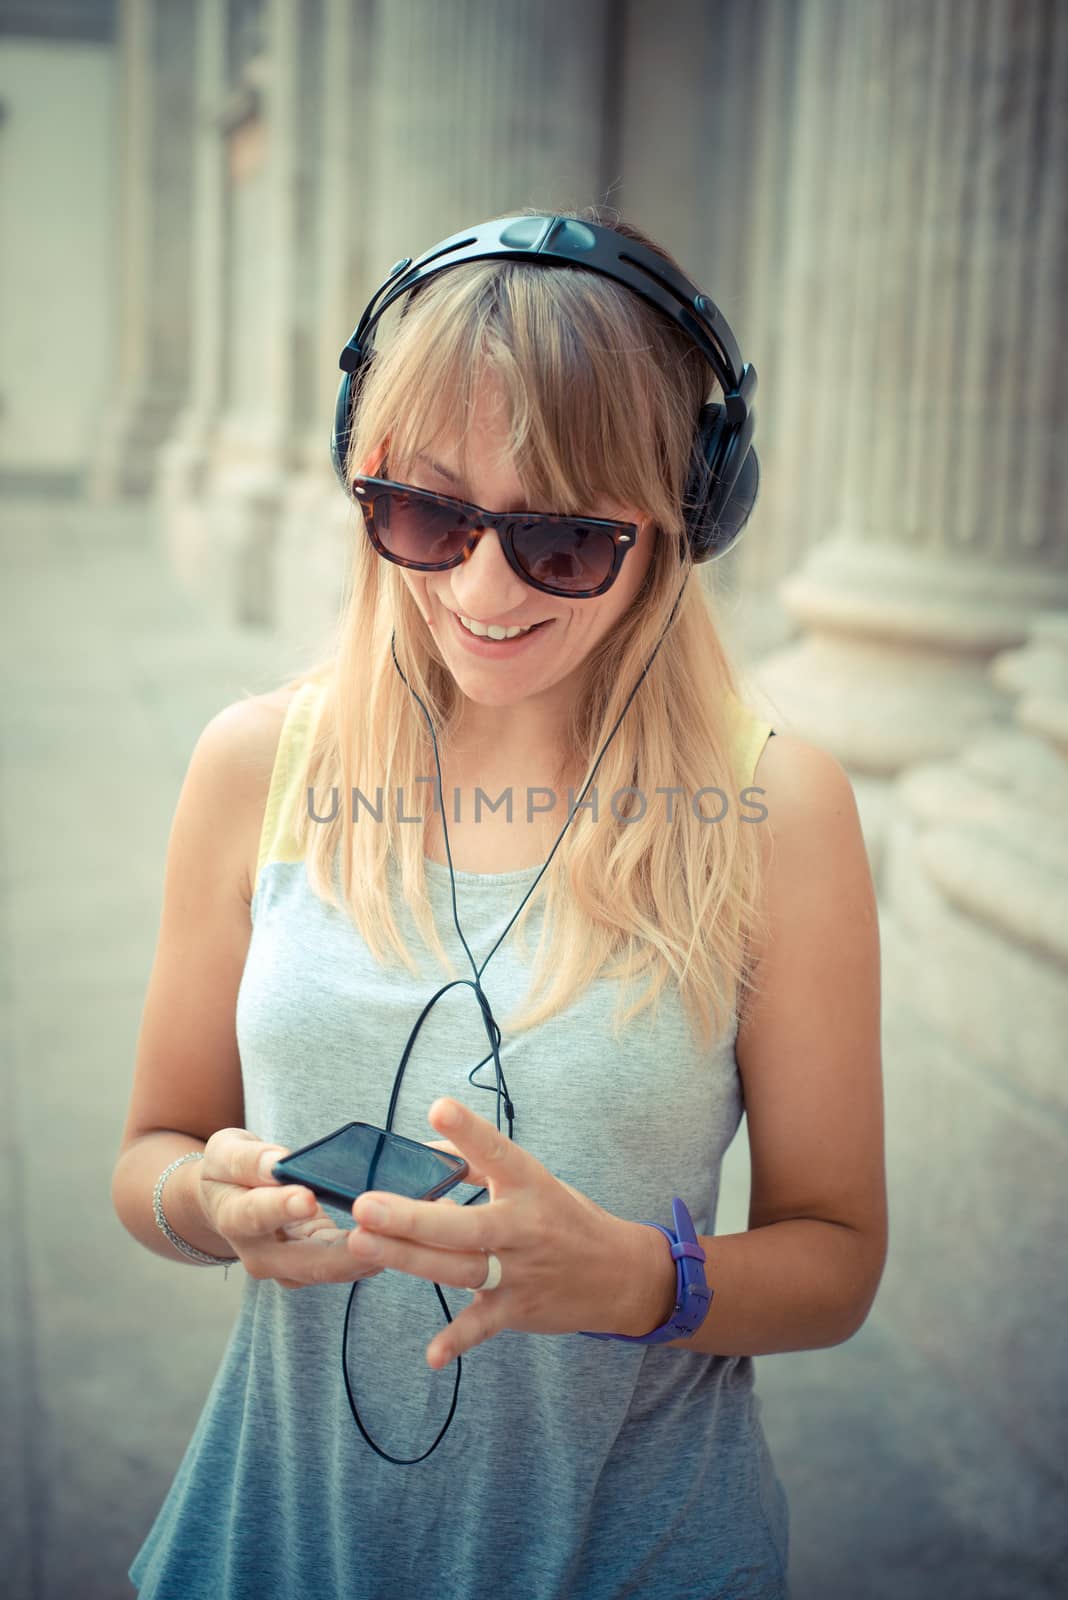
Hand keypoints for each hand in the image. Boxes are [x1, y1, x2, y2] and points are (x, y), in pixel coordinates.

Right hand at [196, 1128, 386, 1289]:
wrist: (228, 1204)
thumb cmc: (229, 1171)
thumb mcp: (226, 1152)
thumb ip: (247, 1158)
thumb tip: (277, 1162)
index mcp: (234, 1217)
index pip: (256, 1215)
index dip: (281, 1207)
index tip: (307, 1197)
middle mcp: (260, 1255)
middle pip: (306, 1261)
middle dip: (344, 1252)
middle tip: (376, 1233)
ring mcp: (289, 1269)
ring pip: (332, 1271)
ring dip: (368, 1257)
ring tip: (402, 1237)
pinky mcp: (314, 1269)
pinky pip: (347, 1265)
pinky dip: (375, 1252)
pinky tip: (403, 1237)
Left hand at [346, 1098, 654, 1368]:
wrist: (619, 1274)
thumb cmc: (564, 1216)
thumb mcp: (532, 1179)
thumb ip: (476, 1160)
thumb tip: (422, 1148)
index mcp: (530, 1184)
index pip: (497, 1152)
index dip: (469, 1131)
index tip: (438, 1107)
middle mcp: (524, 1226)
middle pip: (465, 1225)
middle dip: (413, 1217)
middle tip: (366, 1207)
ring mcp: (520, 1271)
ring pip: (460, 1269)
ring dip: (410, 1260)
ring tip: (363, 1244)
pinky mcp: (517, 1309)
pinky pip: (483, 1326)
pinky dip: (458, 1340)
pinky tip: (432, 1355)